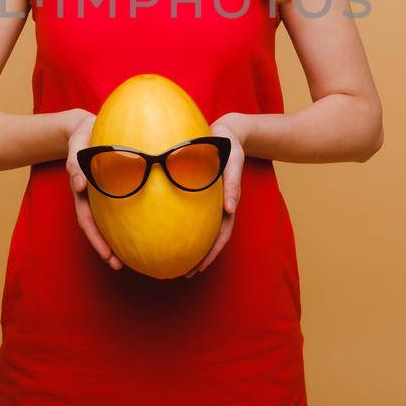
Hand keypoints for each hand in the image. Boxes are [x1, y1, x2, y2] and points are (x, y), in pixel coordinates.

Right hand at [64, 108, 121, 270]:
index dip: (97, 240)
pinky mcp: (109, 187)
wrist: (85, 126)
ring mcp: (99, 193)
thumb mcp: (77, 146)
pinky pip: (116, 208)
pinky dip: (124, 221)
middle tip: (118, 266)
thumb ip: (75, 163)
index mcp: (83, 191)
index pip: (88, 221)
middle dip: (105, 249)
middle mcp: (90, 196)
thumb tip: (79, 184)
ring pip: (106, 221)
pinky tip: (141, 228)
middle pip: (97, 228)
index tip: (108, 257)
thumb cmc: (82, 136)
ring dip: (114, 239)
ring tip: (128, 257)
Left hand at [184, 114, 246, 277]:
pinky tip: (171, 232)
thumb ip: (234, 183)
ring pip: (202, 230)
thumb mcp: (233, 160)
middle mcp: (219, 206)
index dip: (211, 253)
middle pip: (211, 238)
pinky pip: (194, 215)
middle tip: (185, 274)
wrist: (226, 131)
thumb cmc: (229, 145)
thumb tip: (231, 209)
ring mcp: (211, 202)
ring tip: (178, 262)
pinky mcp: (202, 194)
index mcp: (227, 201)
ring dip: (194, 247)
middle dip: (200, 258)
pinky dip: (187, 228)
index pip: (221, 235)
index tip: (199, 268)